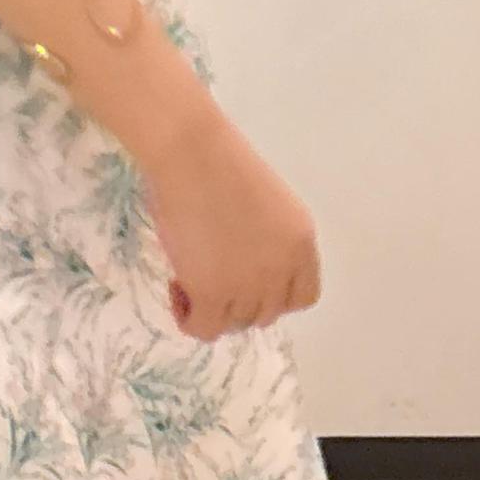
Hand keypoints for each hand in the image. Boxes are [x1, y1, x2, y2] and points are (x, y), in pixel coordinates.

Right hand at [146, 101, 322, 340]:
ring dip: (213, 307)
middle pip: (266, 312)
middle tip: (208, 271)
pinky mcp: (213, 293)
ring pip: (236, 322)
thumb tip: (238, 266)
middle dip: (238, 299)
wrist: (189, 150)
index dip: (272, 294)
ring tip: (186, 275)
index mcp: (301, 241)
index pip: (302, 296)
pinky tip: (177, 291)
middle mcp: (283, 268)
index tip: (244, 278)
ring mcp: (250, 284)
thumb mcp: (264, 204)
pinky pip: (205, 329)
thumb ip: (265, 240)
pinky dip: (190, 319)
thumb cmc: (216, 158)